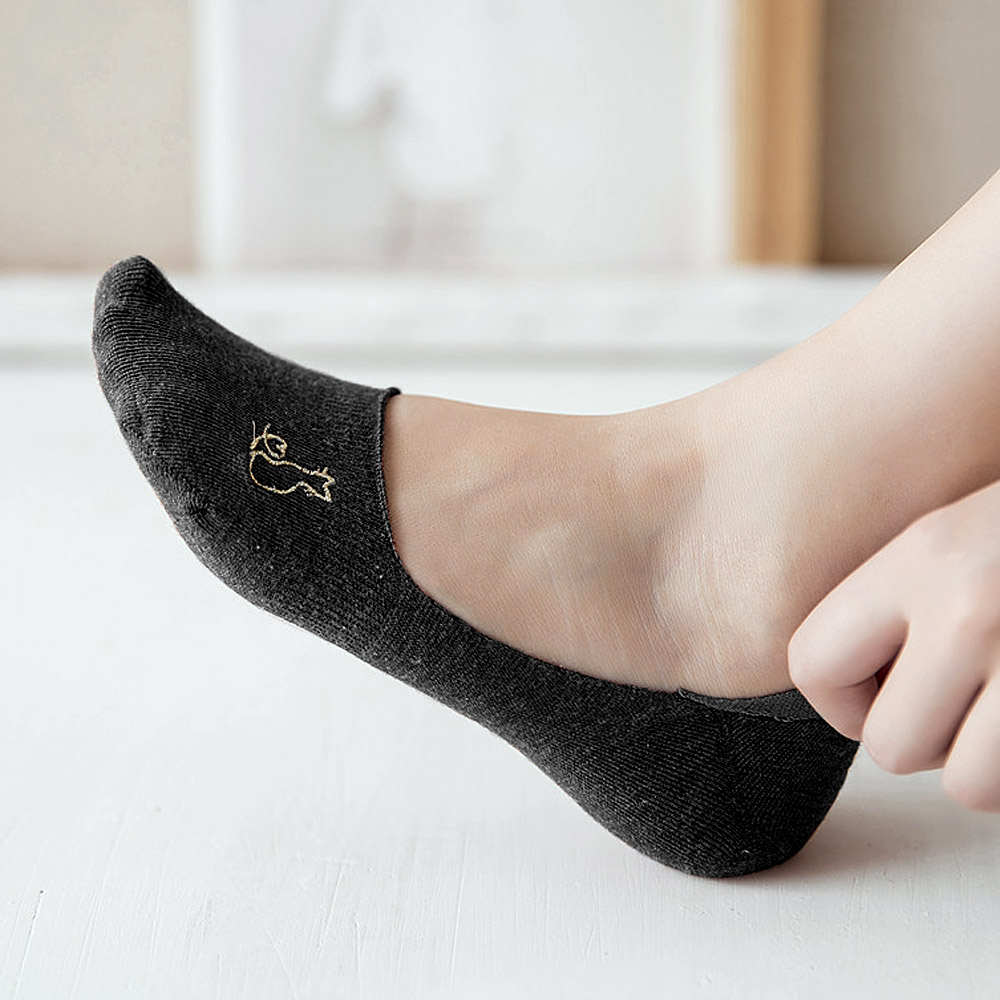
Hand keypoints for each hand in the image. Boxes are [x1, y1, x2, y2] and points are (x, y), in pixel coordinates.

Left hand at [788, 479, 999, 811]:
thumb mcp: (964, 536)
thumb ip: (902, 601)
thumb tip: (849, 685)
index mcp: (925, 556)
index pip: (813, 663)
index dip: (840, 699)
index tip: (882, 690)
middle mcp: (974, 606)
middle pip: (889, 746)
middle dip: (927, 737)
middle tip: (971, 697)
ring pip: (968, 787)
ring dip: (990, 764)